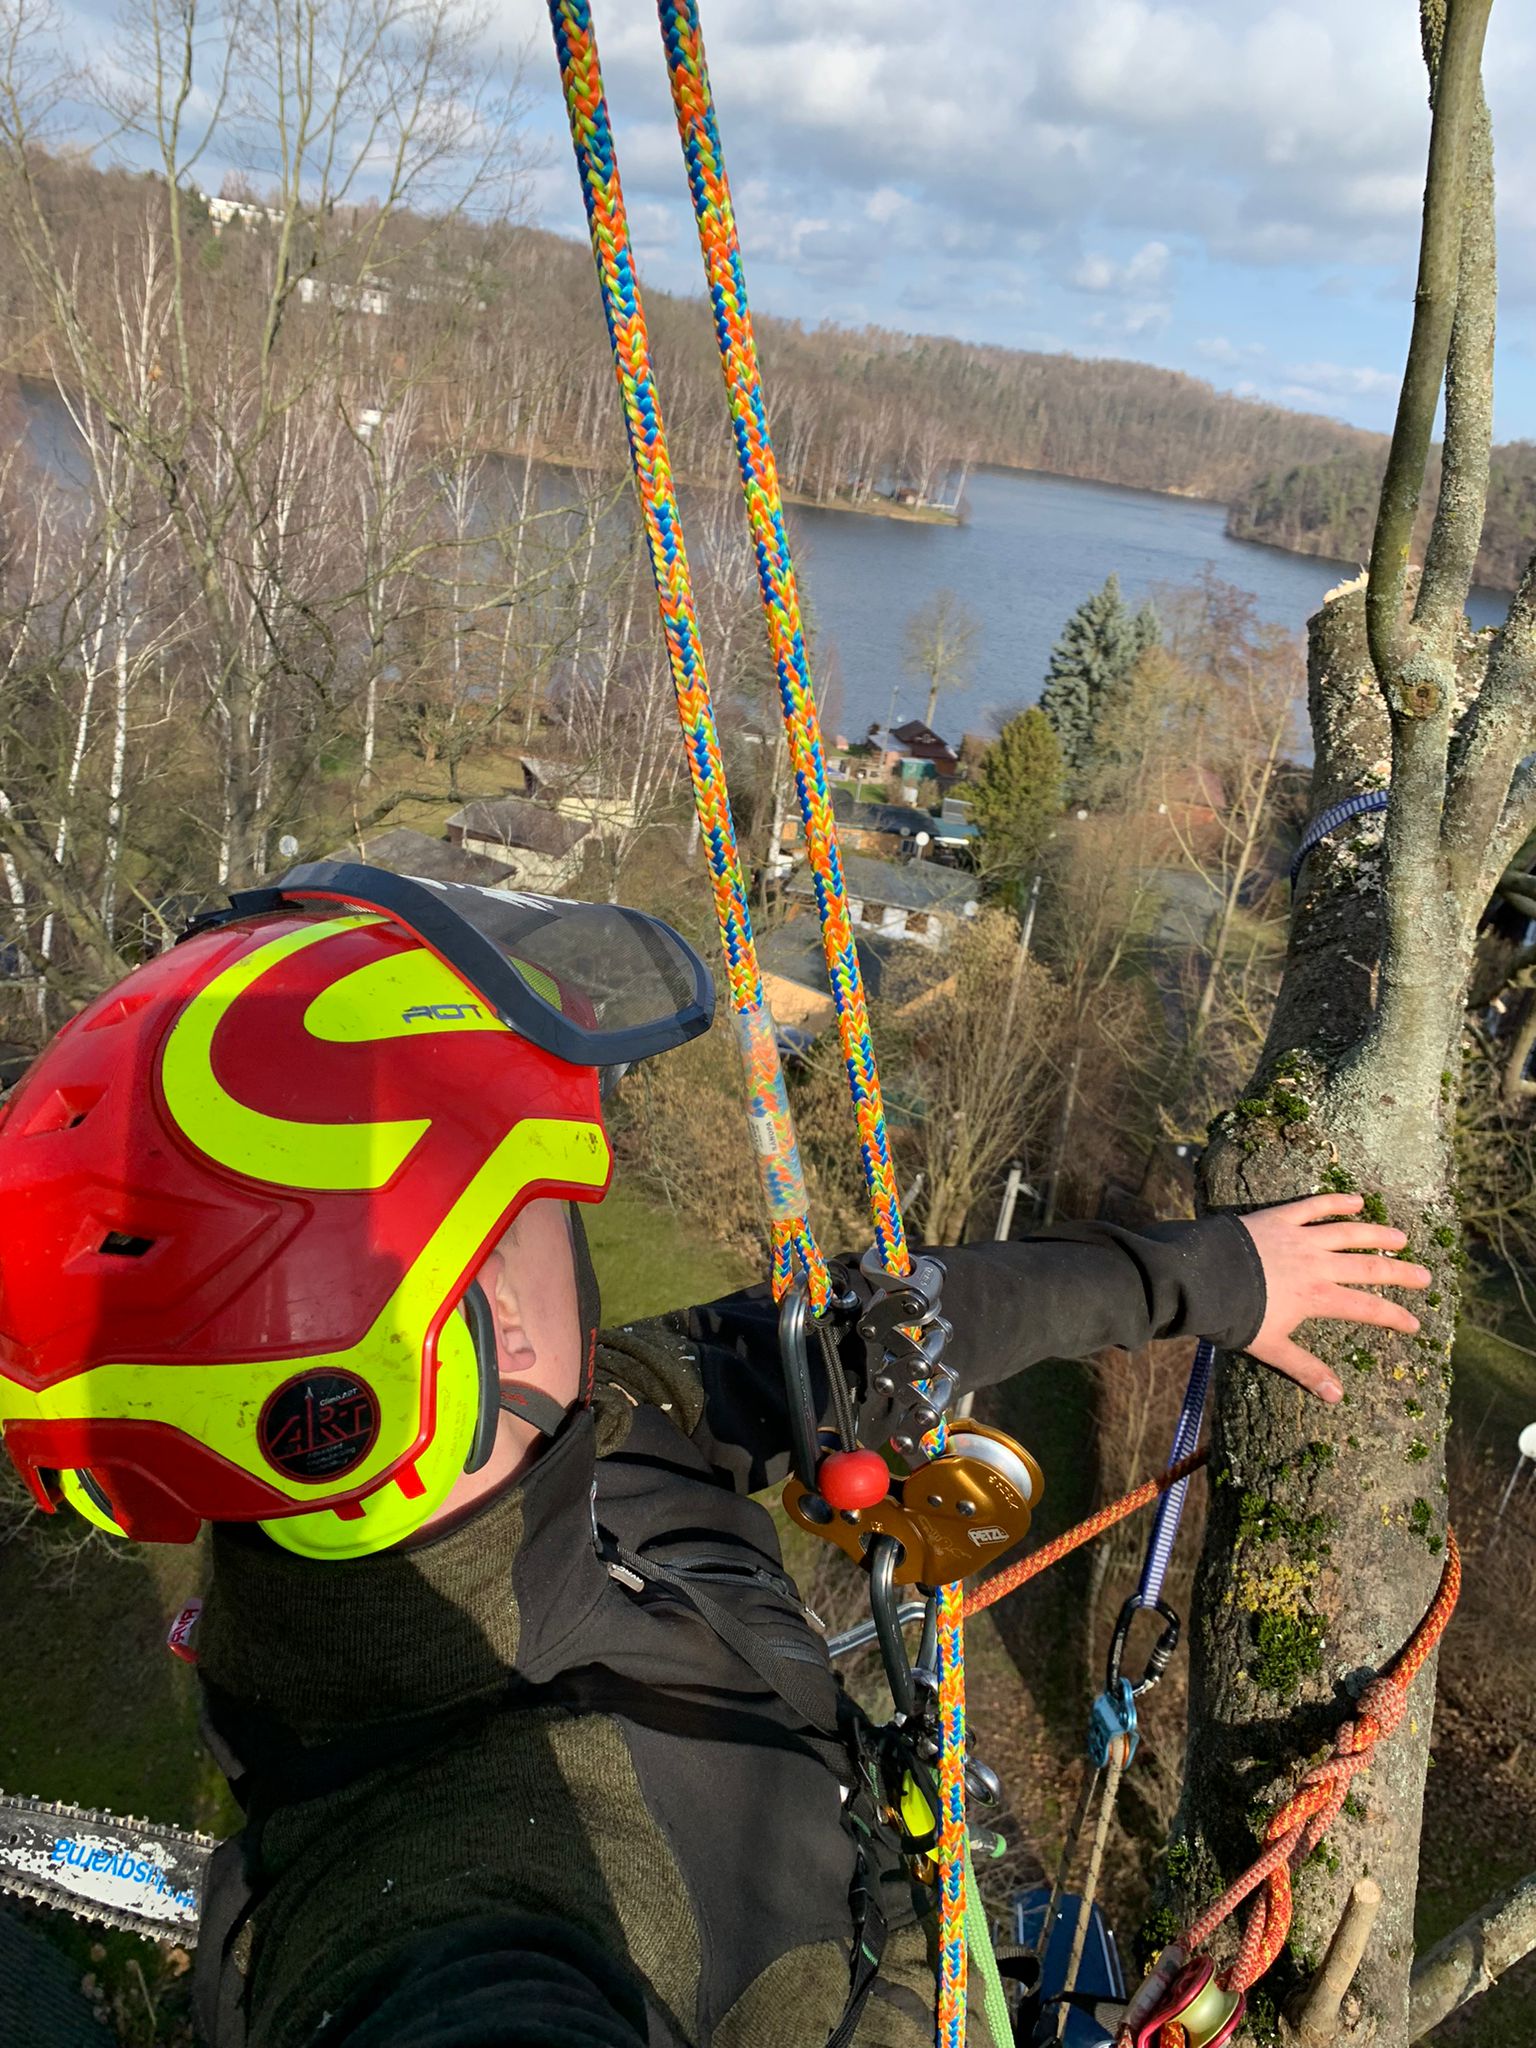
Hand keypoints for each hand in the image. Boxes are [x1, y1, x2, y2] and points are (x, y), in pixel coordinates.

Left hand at [1237, 1194, 1431, 1404]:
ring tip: (1402, 1237)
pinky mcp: (1280, 1218)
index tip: (1416, 1323)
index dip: (1394, 1316)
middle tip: (1425, 1276)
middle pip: (1368, 1267)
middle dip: (1400, 1273)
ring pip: (1348, 1233)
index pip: (1366, 1308)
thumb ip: (1305, 1369)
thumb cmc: (1234, 1315)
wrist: (1202, 1277)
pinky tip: (1357, 1201)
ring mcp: (1300, 1238)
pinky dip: (1337, 1202)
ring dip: (1378, 1234)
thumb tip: (1337, 1397)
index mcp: (1317, 1297)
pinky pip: (1314, 1206)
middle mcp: (1316, 1265)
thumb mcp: (1271, 1347)